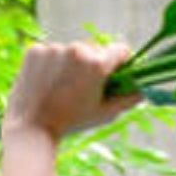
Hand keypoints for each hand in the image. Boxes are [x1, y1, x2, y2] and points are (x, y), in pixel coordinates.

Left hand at [5, 40, 138, 138]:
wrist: (30, 128)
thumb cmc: (72, 122)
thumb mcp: (107, 112)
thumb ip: (131, 97)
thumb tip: (145, 86)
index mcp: (97, 63)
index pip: (121, 49)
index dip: (121, 63)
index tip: (115, 75)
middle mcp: (76, 50)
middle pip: (95, 50)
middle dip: (94, 64)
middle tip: (85, 87)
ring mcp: (53, 48)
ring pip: (72, 51)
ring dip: (72, 64)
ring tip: (62, 88)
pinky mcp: (34, 50)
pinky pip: (52, 52)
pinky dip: (52, 63)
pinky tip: (47, 82)